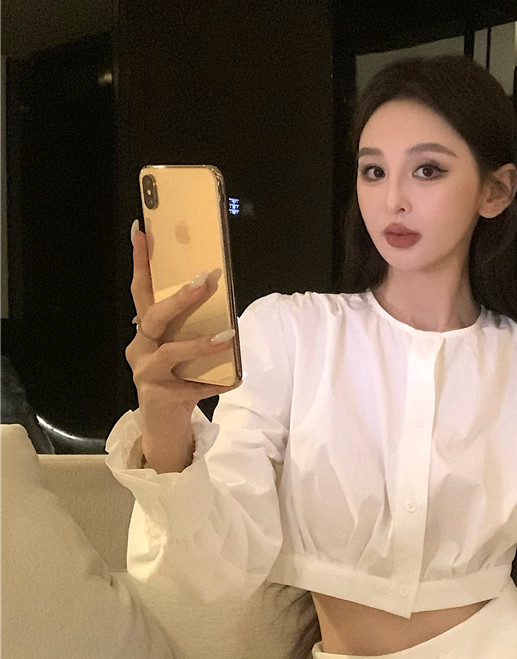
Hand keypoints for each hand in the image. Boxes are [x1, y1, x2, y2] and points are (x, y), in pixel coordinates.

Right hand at [125, 220, 238, 422]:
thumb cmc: (177, 381)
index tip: (141, 230)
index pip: (141, 290)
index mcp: (145, 332)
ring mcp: (145, 373)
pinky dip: (217, 382)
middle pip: (154, 316)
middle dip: (180, 297)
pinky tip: (235, 380)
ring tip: (228, 337)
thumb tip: (220, 297)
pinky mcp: (160, 396)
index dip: (141, 261)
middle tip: (206, 281)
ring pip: (171, 352)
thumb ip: (192, 328)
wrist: (165, 428)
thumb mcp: (183, 351)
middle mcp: (139, 348)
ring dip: (200, 344)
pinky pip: (194, 387)